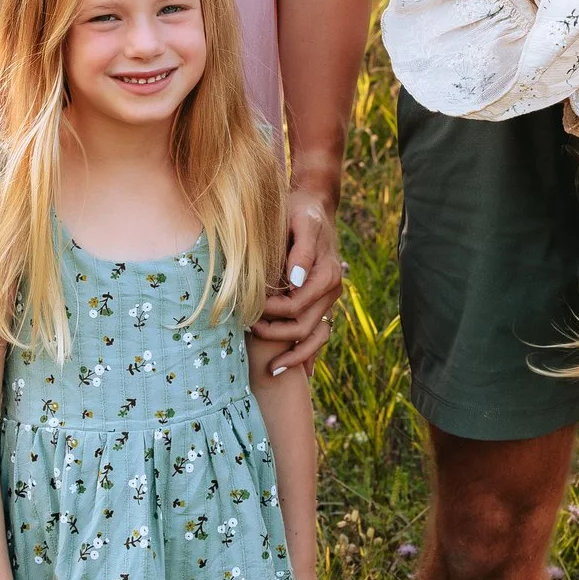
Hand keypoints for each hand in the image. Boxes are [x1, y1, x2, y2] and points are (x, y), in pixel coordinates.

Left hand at [251, 184, 343, 374]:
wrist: (314, 206)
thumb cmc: (301, 212)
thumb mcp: (301, 224)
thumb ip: (301, 251)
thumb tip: (294, 281)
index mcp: (325, 274)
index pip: (295, 306)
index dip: (270, 313)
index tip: (247, 311)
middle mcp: (331, 290)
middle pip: (303, 328)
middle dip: (275, 335)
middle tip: (248, 332)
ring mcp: (328, 299)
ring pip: (314, 338)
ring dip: (293, 355)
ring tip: (270, 369)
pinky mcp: (321, 302)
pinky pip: (319, 335)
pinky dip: (308, 356)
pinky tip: (294, 373)